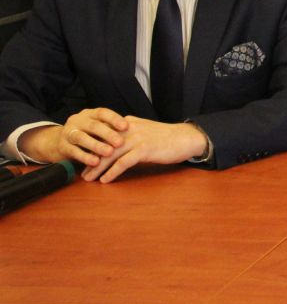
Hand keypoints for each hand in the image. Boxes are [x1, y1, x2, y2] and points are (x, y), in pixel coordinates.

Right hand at [18, 108, 129, 166]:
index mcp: (89, 114)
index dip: (114, 119)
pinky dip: (84, 157)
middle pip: (92, 125)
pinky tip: (95, 162)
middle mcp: (77, 121)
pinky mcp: (62, 146)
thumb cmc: (87, 135)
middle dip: (107, 134)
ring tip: (109, 153)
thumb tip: (136, 130)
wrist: (58, 142)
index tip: (127, 126)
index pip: (102, 113)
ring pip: (81, 137)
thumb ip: (112, 128)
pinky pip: (73, 151)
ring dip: (96, 145)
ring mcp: (68, 133)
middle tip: (120, 142)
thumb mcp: (98, 129)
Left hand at [81, 117, 208, 182]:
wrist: (187, 138)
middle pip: (103, 145)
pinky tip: (105, 180)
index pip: (104, 135)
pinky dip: (112, 172)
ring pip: (110, 154)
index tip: (84, 159)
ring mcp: (137, 139)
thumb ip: (131, 132)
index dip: (92, 148)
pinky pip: (123, 162)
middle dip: (90, 159)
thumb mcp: (146, 130)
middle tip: (82, 173)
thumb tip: (117, 140)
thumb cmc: (168, 137)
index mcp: (127, 124)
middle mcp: (129, 129)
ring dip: (97, 168)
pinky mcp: (145, 149)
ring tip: (89, 179)